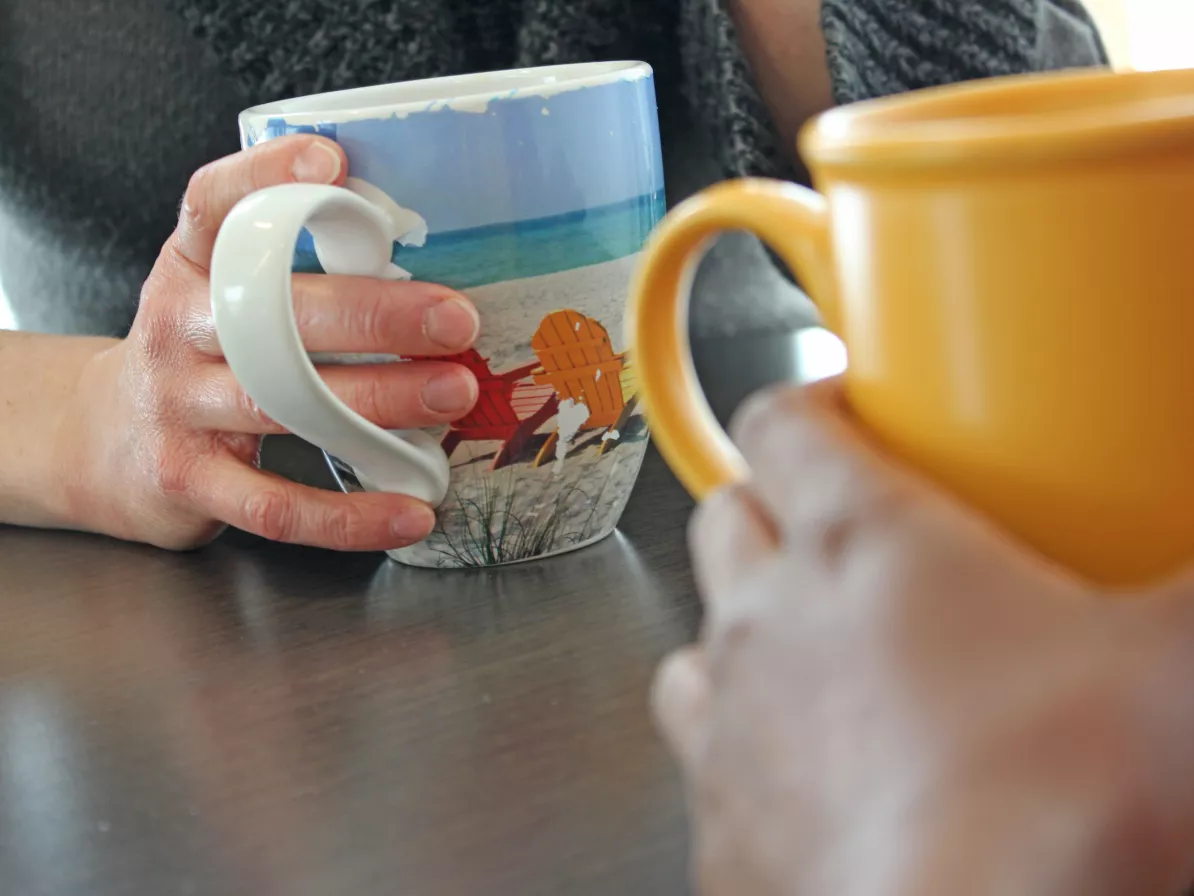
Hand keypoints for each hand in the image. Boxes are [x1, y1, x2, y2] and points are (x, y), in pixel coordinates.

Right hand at [54, 134, 479, 550]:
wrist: (102, 441)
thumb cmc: (199, 354)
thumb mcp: (221, 292)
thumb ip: (289, 269)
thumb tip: (417, 249)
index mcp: (191, 265)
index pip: (214, 205)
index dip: (266, 175)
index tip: (331, 160)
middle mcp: (177, 326)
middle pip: (273, 313)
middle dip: (375, 315)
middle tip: (456, 319)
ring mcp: (178, 405)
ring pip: (282, 403)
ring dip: (378, 401)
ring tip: (453, 393)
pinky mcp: (188, 479)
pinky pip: (276, 505)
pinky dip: (349, 516)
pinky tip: (413, 512)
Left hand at [653, 377, 1193, 895]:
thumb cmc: (1053, 805)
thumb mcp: (1173, 659)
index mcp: (857, 543)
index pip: (787, 423)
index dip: (812, 404)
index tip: (848, 409)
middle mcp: (767, 621)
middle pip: (730, 517)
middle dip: (772, 505)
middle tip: (839, 526)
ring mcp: (731, 724)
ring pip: (699, 634)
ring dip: (742, 627)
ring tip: (808, 646)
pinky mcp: (722, 826)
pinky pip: (701, 755)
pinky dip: (737, 746)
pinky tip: (805, 768)